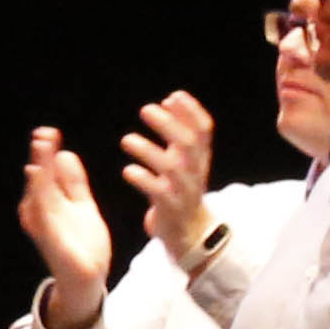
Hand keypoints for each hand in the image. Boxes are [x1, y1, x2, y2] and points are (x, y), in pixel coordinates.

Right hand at [18, 130, 117, 323]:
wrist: (88, 279)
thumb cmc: (82, 244)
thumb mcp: (81, 206)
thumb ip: (74, 183)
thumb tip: (64, 153)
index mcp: (50, 203)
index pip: (48, 173)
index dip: (46, 153)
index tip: (49, 133)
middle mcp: (42, 212)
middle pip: (40, 179)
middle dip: (41, 157)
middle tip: (43, 134)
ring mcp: (44, 225)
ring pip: (39, 192)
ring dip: (40, 170)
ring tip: (42, 148)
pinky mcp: (49, 238)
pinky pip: (42, 212)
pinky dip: (40, 194)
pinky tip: (40, 178)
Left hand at [121, 90, 219, 270]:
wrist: (188, 232)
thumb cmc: (180, 189)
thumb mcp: (185, 159)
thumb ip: (179, 132)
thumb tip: (170, 100)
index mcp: (199, 157)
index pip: (204, 130)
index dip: (191, 111)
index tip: (172, 96)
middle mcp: (195, 171)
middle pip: (188, 144)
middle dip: (168, 124)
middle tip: (145, 109)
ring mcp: (184, 190)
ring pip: (171, 167)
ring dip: (148, 150)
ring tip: (126, 140)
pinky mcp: (170, 208)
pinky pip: (157, 192)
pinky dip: (142, 179)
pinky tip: (127, 171)